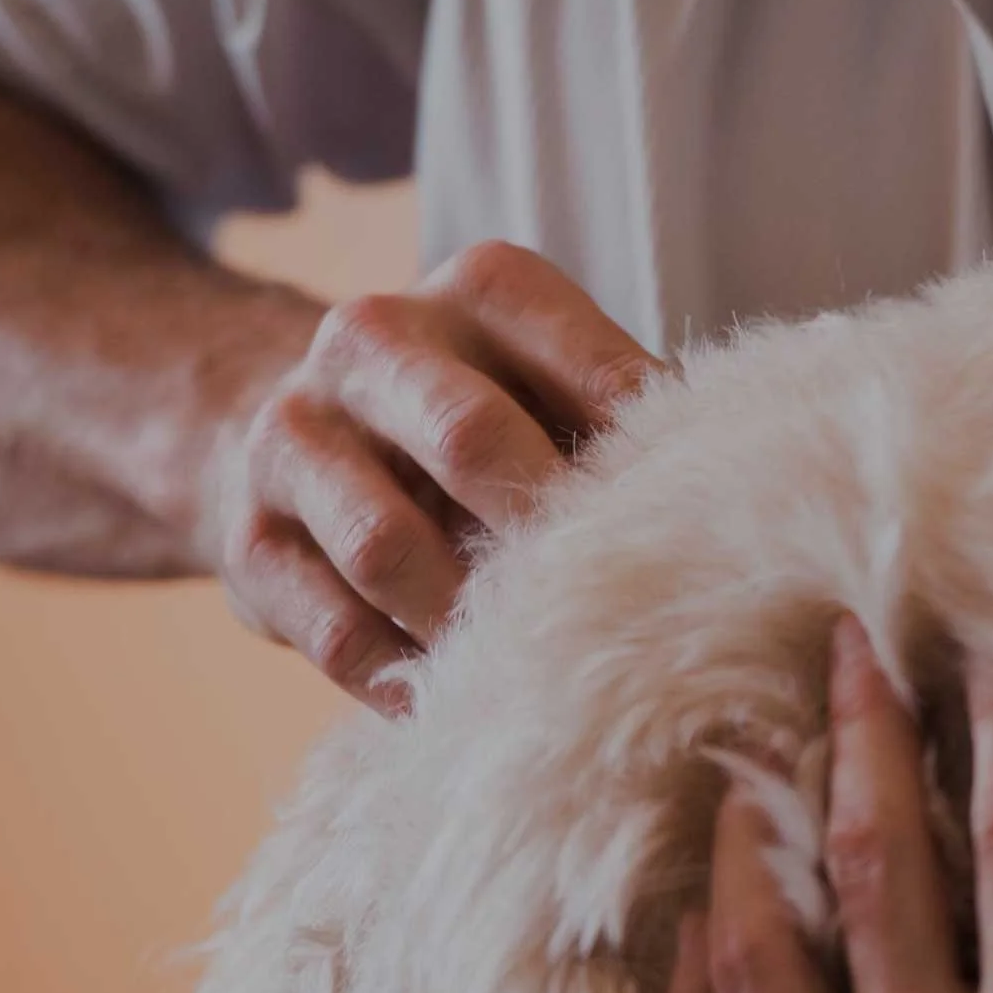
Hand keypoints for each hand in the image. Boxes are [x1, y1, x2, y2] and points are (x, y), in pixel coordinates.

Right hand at [202, 241, 653, 712]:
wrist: (300, 434)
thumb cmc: (490, 421)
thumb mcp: (562, 387)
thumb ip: (637, 426)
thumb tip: (743, 502)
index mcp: (485, 288)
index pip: (587, 369)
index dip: (643, 464)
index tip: (694, 537)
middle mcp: (376, 337)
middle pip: (470, 441)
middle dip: (546, 536)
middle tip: (613, 610)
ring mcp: (295, 435)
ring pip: (389, 548)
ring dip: (471, 623)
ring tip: (537, 671)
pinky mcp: (249, 541)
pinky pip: (337, 632)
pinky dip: (408, 681)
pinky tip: (462, 705)